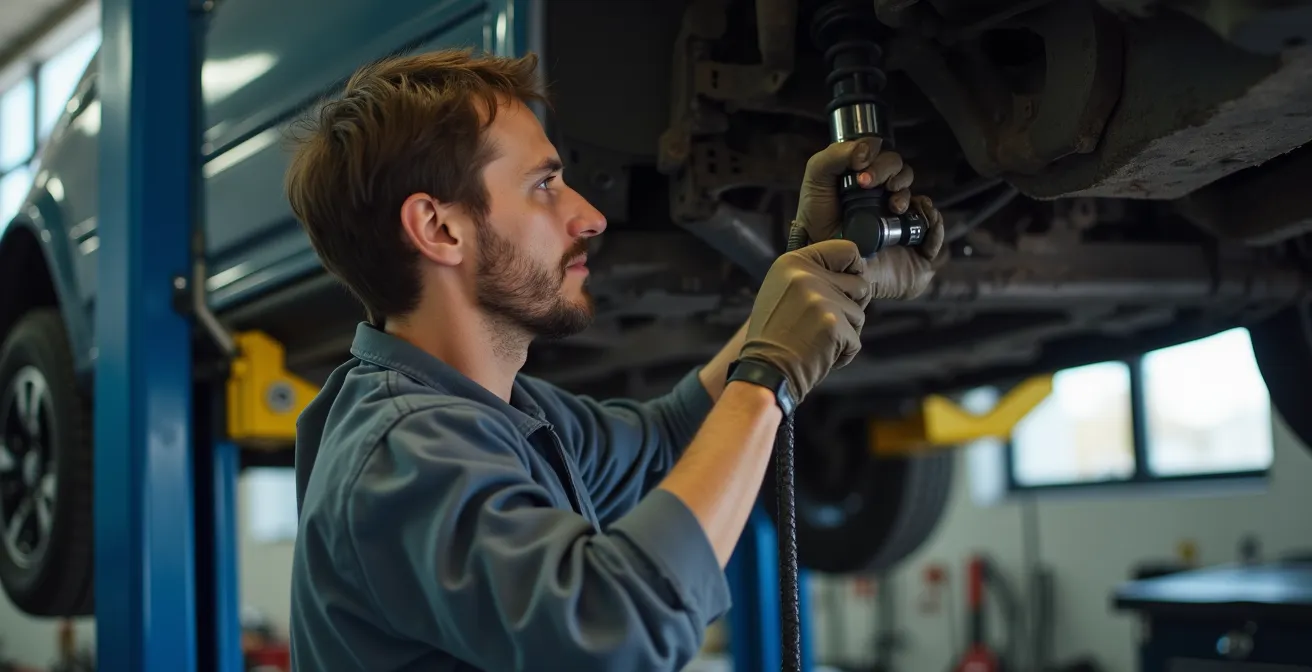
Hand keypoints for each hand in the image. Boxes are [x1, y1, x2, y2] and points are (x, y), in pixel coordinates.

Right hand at [739, 239, 871, 403]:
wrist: (763, 372)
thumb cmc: (774, 336)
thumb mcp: (781, 291)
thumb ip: (811, 275)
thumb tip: (853, 268)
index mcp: (792, 262)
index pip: (847, 249)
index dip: (853, 270)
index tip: (845, 285)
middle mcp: (807, 275)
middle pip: (860, 283)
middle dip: (850, 306)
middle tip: (821, 322)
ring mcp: (821, 299)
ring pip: (859, 314)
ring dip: (845, 332)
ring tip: (815, 339)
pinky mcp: (834, 325)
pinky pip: (856, 339)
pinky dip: (843, 353)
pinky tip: (818, 354)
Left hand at [795, 138, 945, 299]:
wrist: (825, 265)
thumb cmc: (818, 222)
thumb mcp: (817, 179)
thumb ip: (834, 156)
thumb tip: (866, 149)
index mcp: (865, 180)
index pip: (883, 157)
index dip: (876, 159)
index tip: (860, 172)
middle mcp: (884, 198)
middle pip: (901, 172)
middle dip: (891, 172)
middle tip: (872, 185)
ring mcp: (899, 221)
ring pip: (918, 197)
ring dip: (907, 195)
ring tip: (893, 207)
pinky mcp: (912, 245)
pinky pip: (934, 229)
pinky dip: (933, 220)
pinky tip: (922, 217)